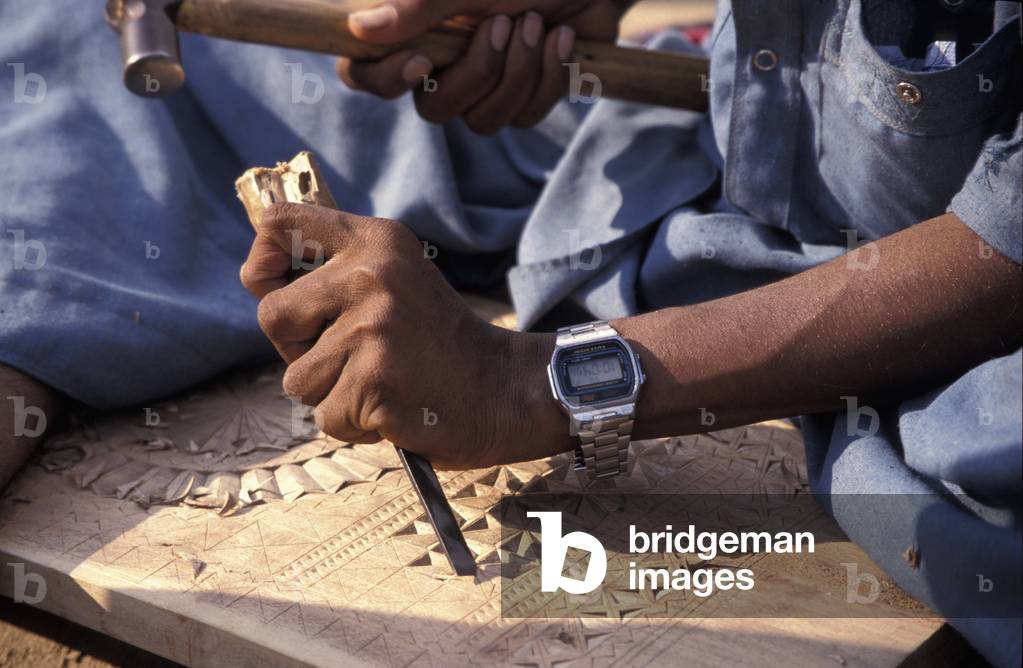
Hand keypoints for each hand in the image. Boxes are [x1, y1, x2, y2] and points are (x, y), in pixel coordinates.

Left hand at [239, 203, 570, 468]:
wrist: (503, 390)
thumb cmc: (438, 342)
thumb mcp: (396, 281)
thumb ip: (336, 272)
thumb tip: (256, 276)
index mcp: (375, 241)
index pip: (279, 225)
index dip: (263, 263)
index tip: (279, 288)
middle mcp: (371, 274)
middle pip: (272, 316)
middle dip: (299, 349)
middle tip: (355, 354)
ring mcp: (373, 328)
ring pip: (297, 377)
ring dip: (332, 393)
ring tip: (381, 381)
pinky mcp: (374, 380)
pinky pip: (325, 415)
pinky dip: (354, 423)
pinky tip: (392, 406)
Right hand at [337, 0, 626, 132]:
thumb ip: (416, 6)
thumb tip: (361, 28)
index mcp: (413, 31)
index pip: (364, 73)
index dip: (384, 79)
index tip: (422, 60)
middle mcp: (441, 65)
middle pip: (433, 111)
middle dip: (477, 73)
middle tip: (504, 22)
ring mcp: (484, 88)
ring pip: (483, 121)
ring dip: (518, 72)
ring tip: (537, 22)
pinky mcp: (524, 100)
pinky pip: (525, 117)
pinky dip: (548, 75)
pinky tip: (561, 37)